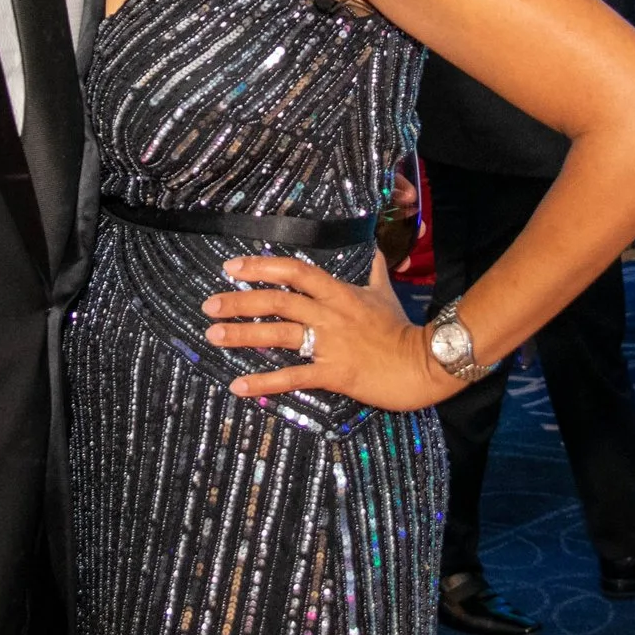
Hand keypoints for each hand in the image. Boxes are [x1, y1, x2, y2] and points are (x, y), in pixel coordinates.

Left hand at [204, 255, 462, 410]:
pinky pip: (293, 376)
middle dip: (240, 301)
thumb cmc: (402, 329)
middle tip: (209, 304)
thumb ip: (374, 270)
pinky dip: (264, 382)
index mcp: (339, 293)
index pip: (294, 271)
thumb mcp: (386, 293)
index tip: (232, 267)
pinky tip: (239, 386)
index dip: (261, 267)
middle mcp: (329, 314)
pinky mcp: (334, 374)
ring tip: (214, 335)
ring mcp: (330, 344)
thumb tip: (376, 248)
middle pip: (278, 301)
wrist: (424, 364)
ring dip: (244, 334)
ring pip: (280, 334)